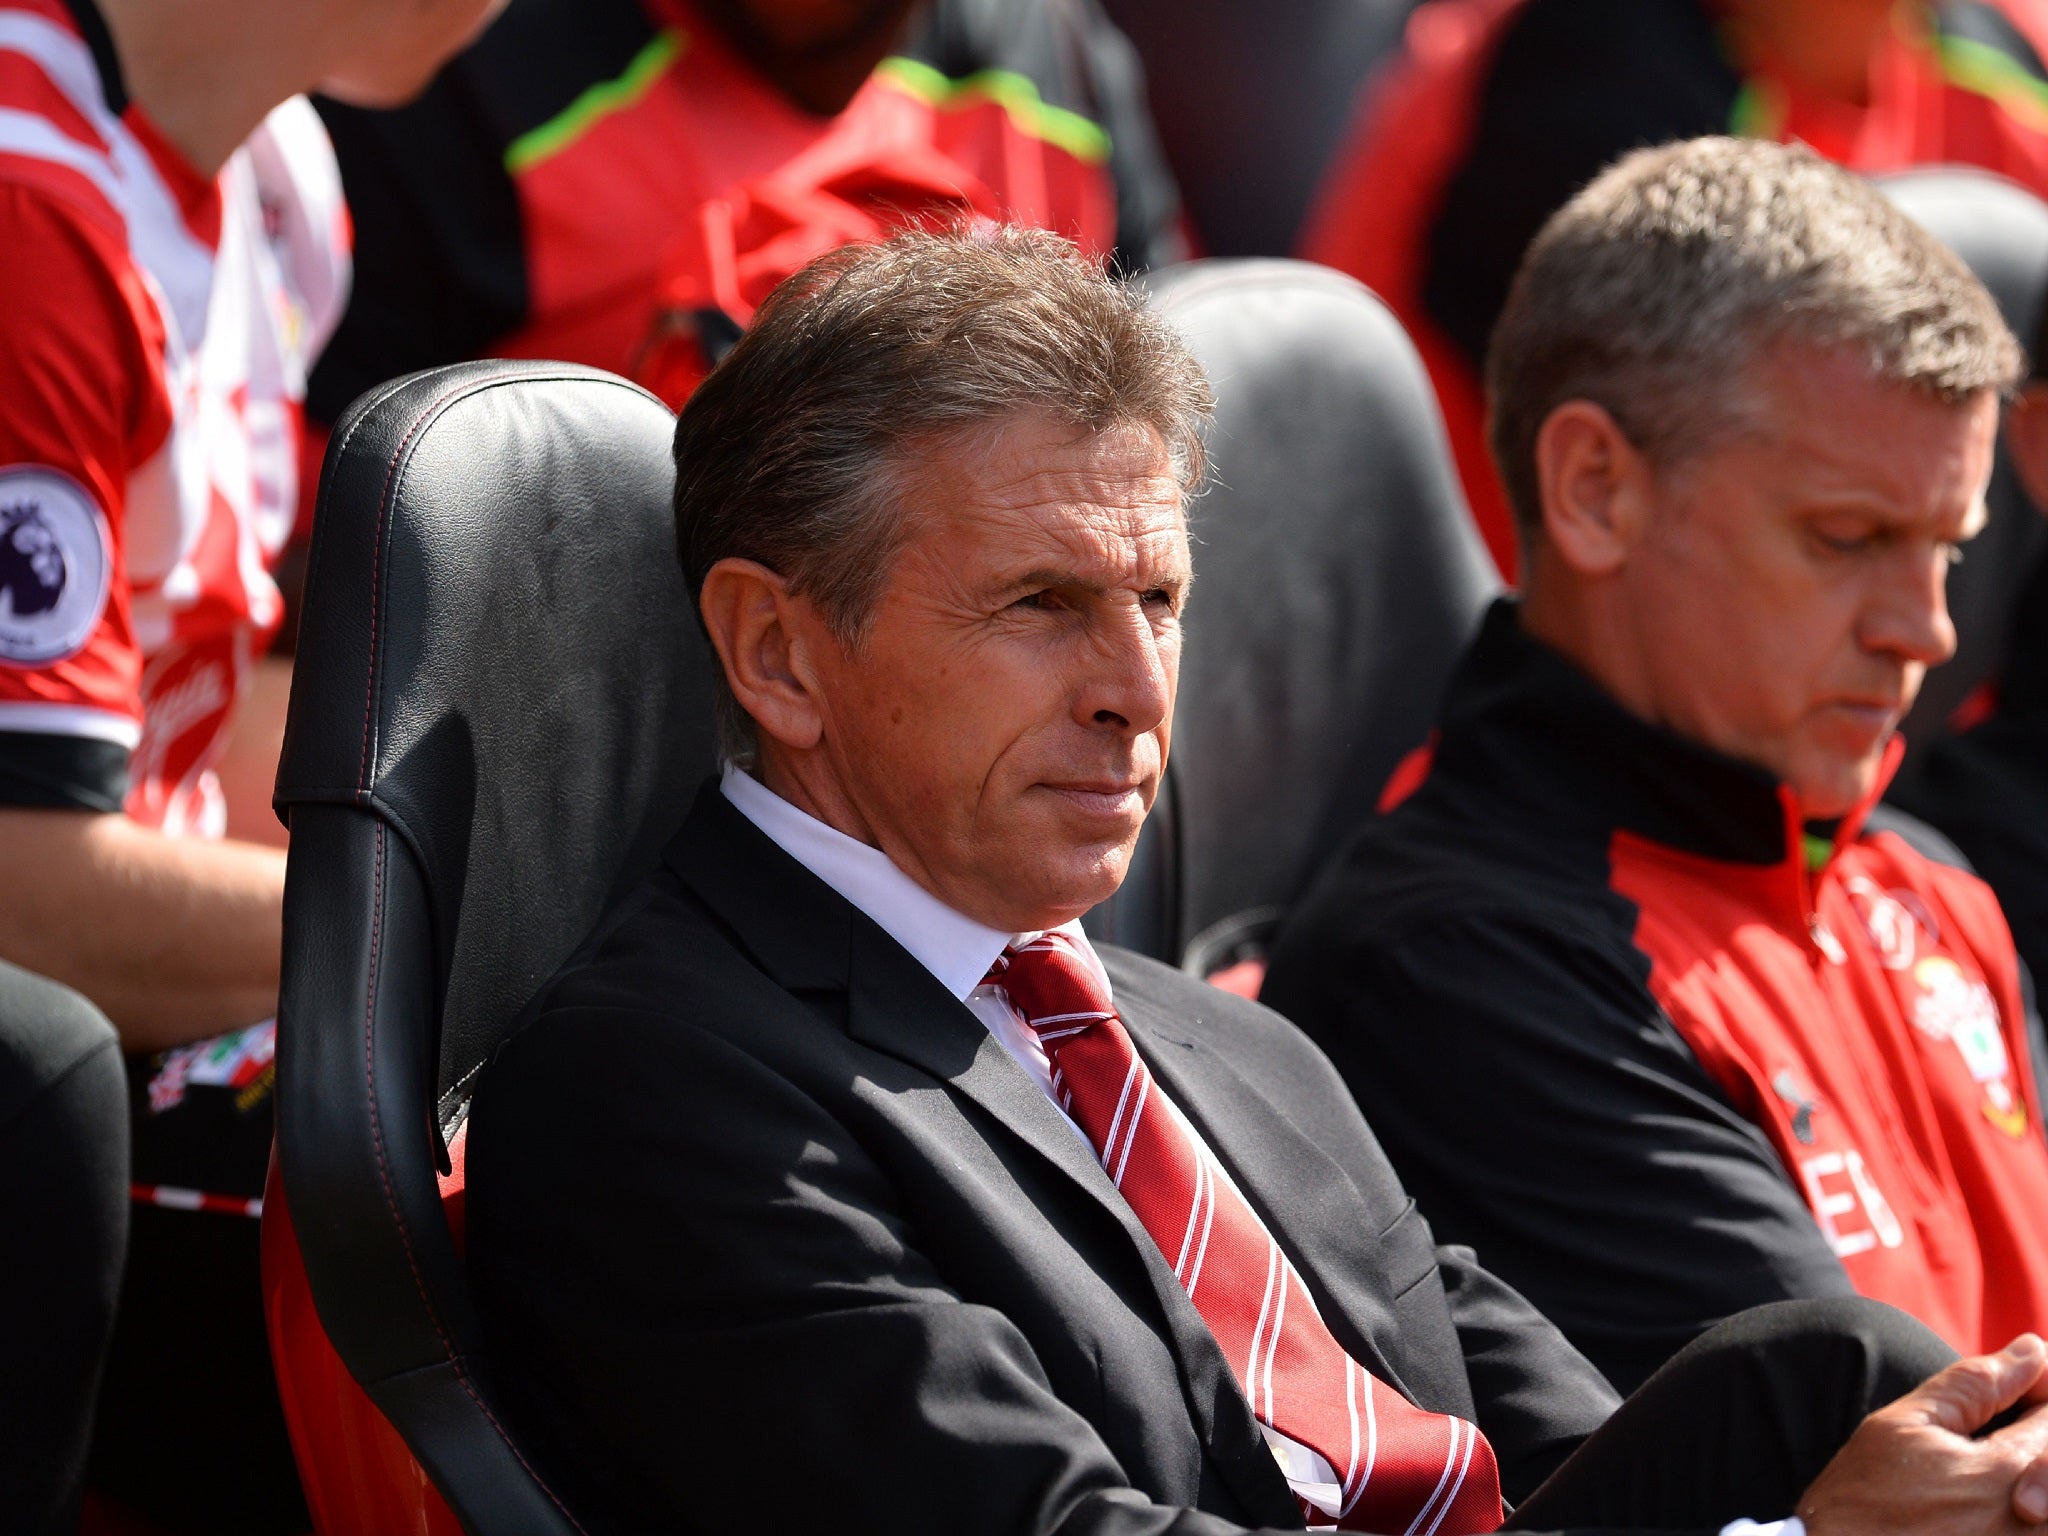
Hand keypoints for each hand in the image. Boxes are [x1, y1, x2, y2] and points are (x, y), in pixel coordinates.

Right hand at [1800, 1335, 2047, 1534]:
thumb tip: (2033, 1349)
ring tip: (1972, 1480)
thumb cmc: (1861, 1504)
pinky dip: (2025, 1514)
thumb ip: (1973, 1385)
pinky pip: (2034, 1525)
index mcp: (2007, 1472)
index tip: (2002, 1399)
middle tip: (1984, 1441)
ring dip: (2030, 1477)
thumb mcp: (1902, 1428)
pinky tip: (1974, 1514)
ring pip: (2047, 1497)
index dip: (2037, 1392)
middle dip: (2035, 1437)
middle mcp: (2033, 1522)